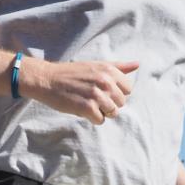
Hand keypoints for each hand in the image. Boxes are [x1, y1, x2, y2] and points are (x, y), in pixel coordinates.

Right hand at [21, 58, 139, 124]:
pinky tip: (82, 110)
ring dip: (101, 112)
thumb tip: (137, 64)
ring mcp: (96, 95)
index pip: (128, 89)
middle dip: (109, 103)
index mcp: (109, 70)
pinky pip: (100, 120)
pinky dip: (92, 118)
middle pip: (121, 102)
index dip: (115, 93)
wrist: (46, 80)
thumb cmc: (71, 73)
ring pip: (112, 112)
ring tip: (88, 105)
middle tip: (93, 99)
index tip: (102, 92)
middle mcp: (105, 81)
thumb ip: (118, 67)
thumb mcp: (96, 65)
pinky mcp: (87, 107)